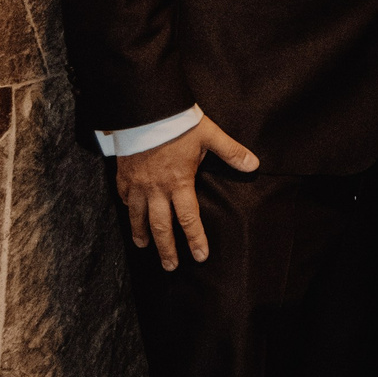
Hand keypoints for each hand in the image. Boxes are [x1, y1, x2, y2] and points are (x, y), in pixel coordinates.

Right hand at [117, 115, 258, 271]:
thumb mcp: (209, 135)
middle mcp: (156, 189)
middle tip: (171, 266)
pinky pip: (124, 199)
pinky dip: (128, 210)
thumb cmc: (178, 123)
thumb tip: (254, 165)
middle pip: (161, 226)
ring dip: (142, 234)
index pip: (188, 219)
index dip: (195, 239)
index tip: (200, 256)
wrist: (144, 110)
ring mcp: (137, 184)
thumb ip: (231, 152)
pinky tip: (131, 216)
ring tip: (145, 247)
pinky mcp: (123, 176)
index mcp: (179, 182)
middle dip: (166, 249)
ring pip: (138, 216)